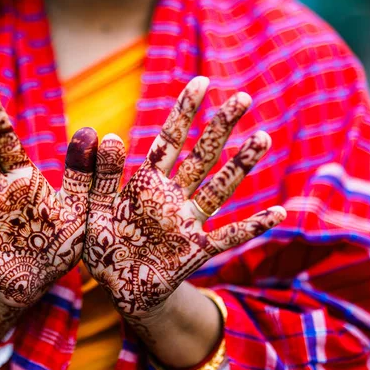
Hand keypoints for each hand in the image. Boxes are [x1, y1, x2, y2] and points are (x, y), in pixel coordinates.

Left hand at [83, 77, 285, 318]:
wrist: (118, 287)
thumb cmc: (103, 247)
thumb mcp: (91, 209)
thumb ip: (96, 176)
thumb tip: (104, 134)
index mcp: (146, 183)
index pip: (169, 140)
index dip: (184, 112)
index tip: (201, 81)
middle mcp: (172, 197)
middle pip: (202, 156)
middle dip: (220, 128)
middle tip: (243, 98)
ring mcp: (188, 222)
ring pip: (219, 188)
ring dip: (241, 166)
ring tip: (263, 137)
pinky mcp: (196, 251)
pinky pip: (229, 237)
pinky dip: (252, 227)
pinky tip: (278, 213)